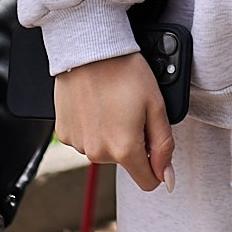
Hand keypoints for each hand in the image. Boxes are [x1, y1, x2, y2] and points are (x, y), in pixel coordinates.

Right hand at [54, 52, 172, 191]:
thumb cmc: (125, 72)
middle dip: (132, 143)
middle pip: (126, 162)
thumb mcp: (156, 105)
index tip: (153, 142)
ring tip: (111, 103)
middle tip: (131, 110)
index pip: (148, 181)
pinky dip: (92, 127)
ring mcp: (79, 144)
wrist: (89, 49)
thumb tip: (167, 177)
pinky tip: (94, 105)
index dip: (157, 165)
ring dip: (110, 134)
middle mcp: (98, 153)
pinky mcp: (64, 133)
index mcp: (124, 149)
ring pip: (104, 150)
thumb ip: (164, 145)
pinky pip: (85, 139)